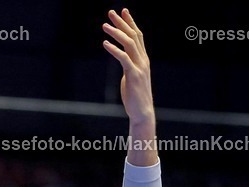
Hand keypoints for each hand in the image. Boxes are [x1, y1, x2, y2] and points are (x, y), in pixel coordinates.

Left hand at [102, 9, 153, 126]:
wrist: (142, 112)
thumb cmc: (135, 97)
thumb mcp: (132, 77)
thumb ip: (129, 66)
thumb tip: (123, 60)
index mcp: (143, 60)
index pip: (138, 36)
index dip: (130, 22)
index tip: (123, 11)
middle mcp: (143, 60)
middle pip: (133, 36)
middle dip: (122, 22)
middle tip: (111, 12)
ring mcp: (139, 67)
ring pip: (129, 44)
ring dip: (116, 33)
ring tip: (104, 26)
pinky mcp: (133, 75)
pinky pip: (123, 58)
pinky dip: (114, 49)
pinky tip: (105, 44)